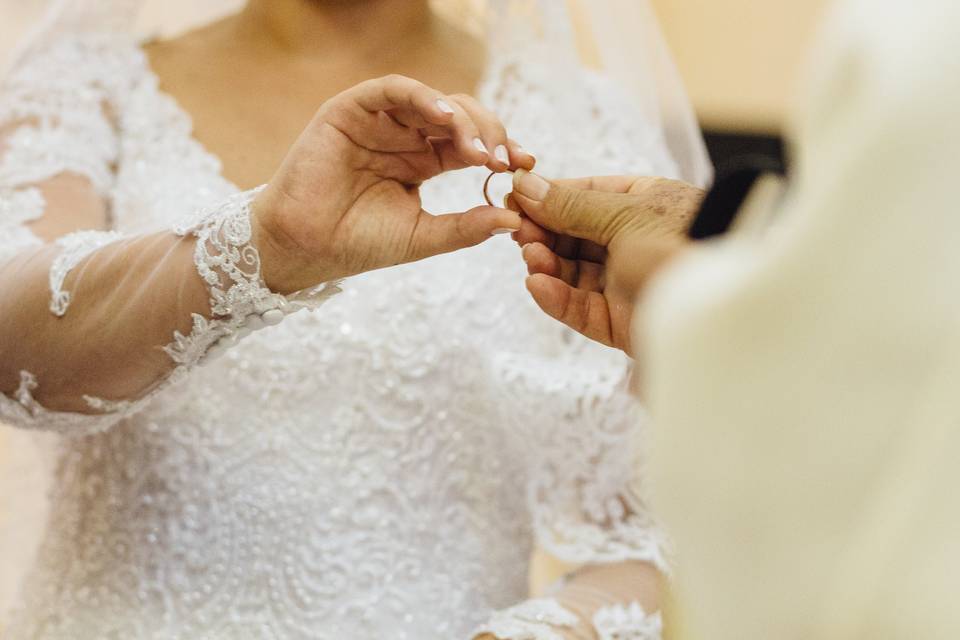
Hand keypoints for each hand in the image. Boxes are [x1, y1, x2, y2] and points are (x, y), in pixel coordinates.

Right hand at [251, 74, 534, 293]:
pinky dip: (422, 96)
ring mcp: (379, 121)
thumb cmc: (359, 243)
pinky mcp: (351, 110)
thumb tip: (514, 219)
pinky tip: (444, 117)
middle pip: (459, 117)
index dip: (501, 148)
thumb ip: (467, 226)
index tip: (527, 164)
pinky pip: (392, 90)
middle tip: (504, 159)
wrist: (306, 248)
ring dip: (462, 118)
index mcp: (423, 161)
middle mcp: (405, 136)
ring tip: (478, 148)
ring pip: (432, 101)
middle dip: (488, 133)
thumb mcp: (424, 236)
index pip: (471, 143)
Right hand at [508, 172, 703, 354]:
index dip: (547, 199)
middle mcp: (632, 241)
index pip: (583, 196)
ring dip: (547, 264)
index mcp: (643, 204)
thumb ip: (571, 205)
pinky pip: (579, 307)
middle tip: (518, 233)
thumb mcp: (625, 214)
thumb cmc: (686, 243)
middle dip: (543, 234)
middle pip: (572, 236)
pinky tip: (538, 285)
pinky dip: (556, 297)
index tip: (512, 200)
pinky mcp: (620, 321)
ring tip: (532, 258)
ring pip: (571, 273)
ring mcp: (625, 282)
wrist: (728, 305)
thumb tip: (526, 186)